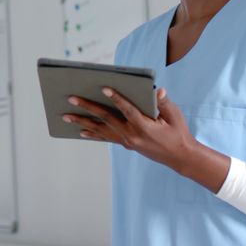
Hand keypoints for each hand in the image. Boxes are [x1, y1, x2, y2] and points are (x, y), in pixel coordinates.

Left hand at [62, 87, 228, 191]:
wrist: (180, 157)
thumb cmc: (178, 132)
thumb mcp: (175, 116)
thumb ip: (164, 103)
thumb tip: (157, 91)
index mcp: (144, 125)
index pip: (127, 109)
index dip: (115, 98)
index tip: (103, 88)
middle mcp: (131, 134)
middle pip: (106, 118)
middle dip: (87, 107)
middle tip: (71, 99)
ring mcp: (127, 140)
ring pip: (100, 130)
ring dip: (82, 122)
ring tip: (65, 116)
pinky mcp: (126, 144)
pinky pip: (106, 137)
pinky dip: (92, 134)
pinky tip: (80, 131)